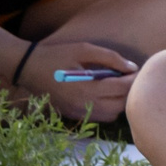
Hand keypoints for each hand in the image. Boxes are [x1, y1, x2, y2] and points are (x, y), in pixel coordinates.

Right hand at [20, 38, 139, 122]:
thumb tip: (131, 67)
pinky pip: (100, 117)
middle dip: (128, 91)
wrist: (28, 69)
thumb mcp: (83, 49)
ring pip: (112, 115)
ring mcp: (79, 113)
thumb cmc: (56, 55)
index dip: (133, 79)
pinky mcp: (74, 116)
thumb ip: (110, 57)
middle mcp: (84, 105)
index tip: (137, 70)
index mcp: (87, 88)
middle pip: (120, 105)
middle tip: (129, 77)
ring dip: (119, 101)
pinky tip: (104, 93)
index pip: (121, 89)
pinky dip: (108, 107)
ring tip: (117, 85)